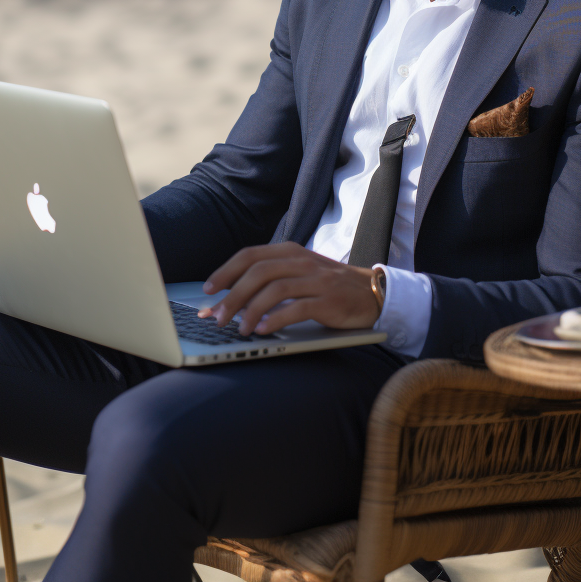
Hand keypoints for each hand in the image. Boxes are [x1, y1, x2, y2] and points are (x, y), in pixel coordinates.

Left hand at [198, 241, 378, 335]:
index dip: (226, 271)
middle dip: (233, 295)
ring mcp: (316, 279)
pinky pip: (297, 308)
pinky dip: (276, 319)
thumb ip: (270, 281)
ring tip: (240, 329)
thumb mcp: (299, 273)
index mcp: (290, 251)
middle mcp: (301, 261)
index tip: (208, 290)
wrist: (372, 293)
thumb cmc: (328, 287)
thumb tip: (231, 300)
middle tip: (218, 317)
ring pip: (274, 289)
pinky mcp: (329, 300)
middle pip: (258, 272)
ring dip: (251, 310)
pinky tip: (264, 330)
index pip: (250, 255)